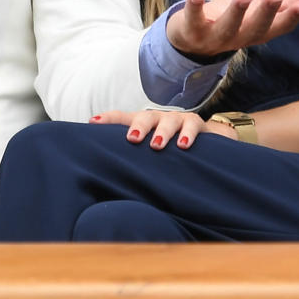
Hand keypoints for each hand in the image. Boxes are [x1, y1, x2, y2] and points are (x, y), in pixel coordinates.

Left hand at [89, 109, 234, 149]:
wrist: (205, 142)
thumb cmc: (169, 151)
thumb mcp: (149, 155)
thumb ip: (133, 161)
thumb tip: (108, 180)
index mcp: (142, 125)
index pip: (122, 118)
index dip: (108, 119)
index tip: (93, 123)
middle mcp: (157, 119)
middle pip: (144, 118)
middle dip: (138, 127)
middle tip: (133, 139)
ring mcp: (176, 119)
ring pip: (168, 121)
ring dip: (162, 132)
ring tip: (157, 145)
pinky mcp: (195, 123)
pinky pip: (192, 126)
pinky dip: (188, 135)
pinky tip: (184, 146)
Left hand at [165, 0, 298, 57]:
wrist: (191, 39)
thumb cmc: (233, 21)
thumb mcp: (260, 11)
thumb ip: (288, 3)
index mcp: (258, 33)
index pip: (279, 28)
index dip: (291, 18)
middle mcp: (239, 38)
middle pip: (255, 29)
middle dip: (266, 14)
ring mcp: (214, 37)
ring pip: (227, 28)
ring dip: (236, 13)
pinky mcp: (191, 30)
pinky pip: (192, 20)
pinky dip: (193, 8)